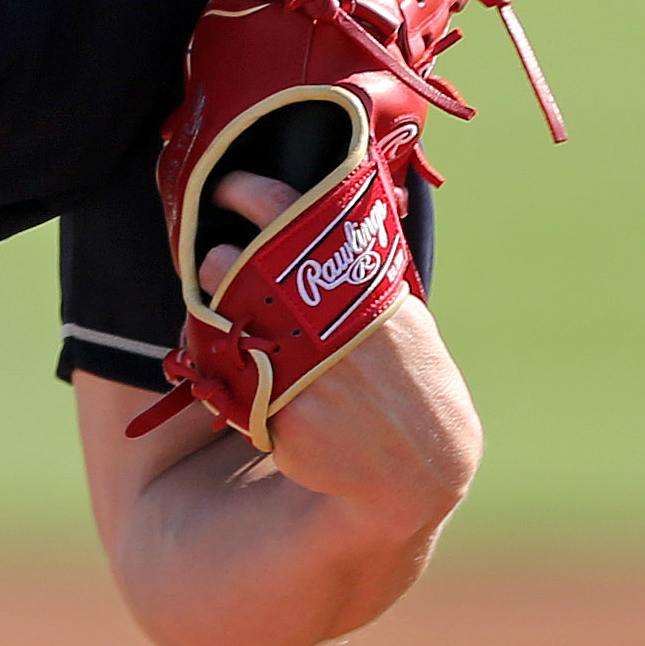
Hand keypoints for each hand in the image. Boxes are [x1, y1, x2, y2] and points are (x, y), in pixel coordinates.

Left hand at [194, 171, 479, 522]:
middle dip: (217, 265)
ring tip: (242, 328)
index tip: (226, 186)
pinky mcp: (283, 420)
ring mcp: (302, 373)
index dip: (247, 190)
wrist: (426, 460)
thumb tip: (326, 222)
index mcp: (357, 283)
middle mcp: (325, 321)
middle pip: (233, 269)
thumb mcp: (398, 310)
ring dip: (219, 323)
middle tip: (221, 268)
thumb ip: (358, 273)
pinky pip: (238, 391)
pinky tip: (273, 396)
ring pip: (223, 328)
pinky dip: (248, 390)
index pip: (288, 214)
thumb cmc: (412, 375)